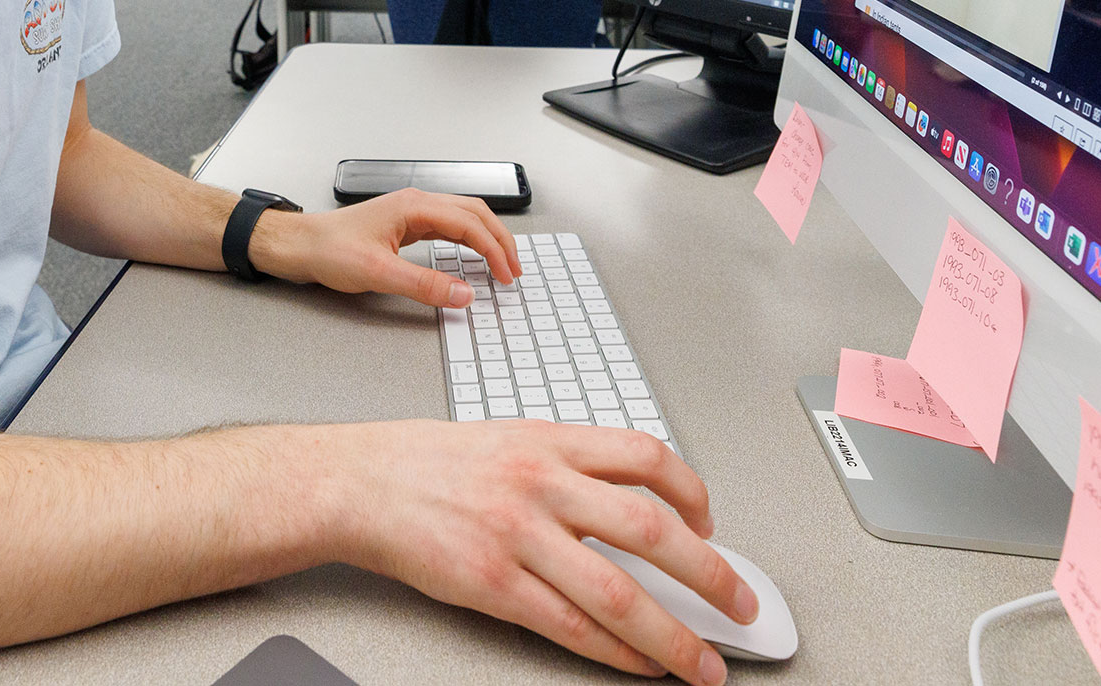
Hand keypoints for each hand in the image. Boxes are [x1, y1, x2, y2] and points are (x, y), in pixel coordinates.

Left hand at [250, 188, 516, 307]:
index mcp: (414, 206)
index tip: (506, 276)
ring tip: (502, 263)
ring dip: (487, 238)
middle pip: (474, 213)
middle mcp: (416, 203)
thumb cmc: (329, 250)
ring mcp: (411, 212)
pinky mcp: (405, 224)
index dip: (494, 251)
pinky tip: (472, 255)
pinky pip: (448, 226)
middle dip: (500, 240)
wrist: (300, 245)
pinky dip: (468, 240)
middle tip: (515, 270)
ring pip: (463, 217)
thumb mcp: (378, 273)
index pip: (469, 224)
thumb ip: (424, 285)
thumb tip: (463, 294)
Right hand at [329, 419, 751, 683]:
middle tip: (741, 606)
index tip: (711, 525)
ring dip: (673, 636)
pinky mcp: (491, 583)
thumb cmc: (429, 462)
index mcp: (551, 438)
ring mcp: (517, 535)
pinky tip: (637, 665)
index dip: (693, 494)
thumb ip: (570, 465)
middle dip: (711, 576)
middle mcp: (541, 482)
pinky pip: (569, 626)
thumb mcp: (511, 437)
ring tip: (702, 662)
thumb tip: (634, 509)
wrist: (359, 482)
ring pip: (619, 592)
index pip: (647, 458)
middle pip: (651, 530)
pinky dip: (613, 653)